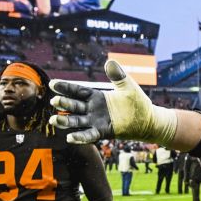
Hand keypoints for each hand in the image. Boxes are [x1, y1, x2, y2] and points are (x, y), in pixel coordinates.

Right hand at [49, 60, 177, 145]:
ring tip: (55, 120)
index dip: (65, 88)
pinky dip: (80, 137)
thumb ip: (118, 75)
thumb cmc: (137, 102)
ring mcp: (97, 121)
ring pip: (77, 121)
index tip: (52, 84)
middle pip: (74, 106)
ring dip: (66, 121)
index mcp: (96, 96)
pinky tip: (70, 138)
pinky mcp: (103, 132)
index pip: (77, 91)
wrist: (147, 120)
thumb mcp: (127, 86)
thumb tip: (110, 61)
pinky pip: (89, 135)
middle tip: (53, 102)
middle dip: (64, 104)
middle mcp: (93, 109)